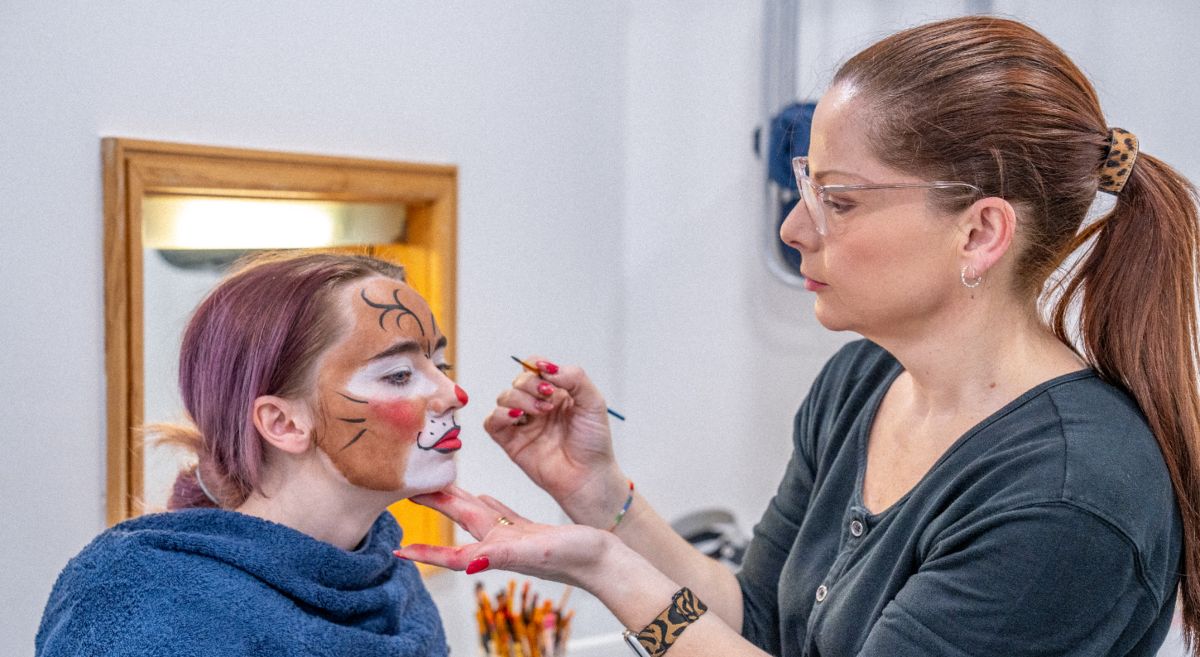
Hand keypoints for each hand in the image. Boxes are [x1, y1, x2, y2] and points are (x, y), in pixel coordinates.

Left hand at [394, 485, 617, 588]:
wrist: (605, 562)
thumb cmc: (574, 558)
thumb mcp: (536, 552)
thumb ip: (501, 555)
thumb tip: (468, 563)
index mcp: (498, 550)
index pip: (453, 553)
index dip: (426, 551)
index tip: (400, 550)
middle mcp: (501, 544)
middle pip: (460, 522)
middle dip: (435, 508)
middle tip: (408, 490)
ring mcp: (515, 537)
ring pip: (478, 514)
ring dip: (457, 502)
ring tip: (438, 487)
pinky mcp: (530, 530)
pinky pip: (502, 514)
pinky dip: (489, 505)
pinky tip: (484, 497)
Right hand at [484, 357, 627, 525]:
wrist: (589, 477)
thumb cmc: (594, 443)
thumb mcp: (594, 402)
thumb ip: (575, 377)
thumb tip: (547, 367)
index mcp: (556, 393)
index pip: (534, 367)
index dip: (537, 368)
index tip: (550, 380)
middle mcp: (537, 405)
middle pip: (518, 381)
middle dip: (531, 384)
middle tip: (549, 397)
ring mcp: (523, 423)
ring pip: (504, 397)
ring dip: (520, 398)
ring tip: (542, 412)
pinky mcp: (511, 442)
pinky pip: (491, 422)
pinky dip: (499, 415)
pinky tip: (517, 417)